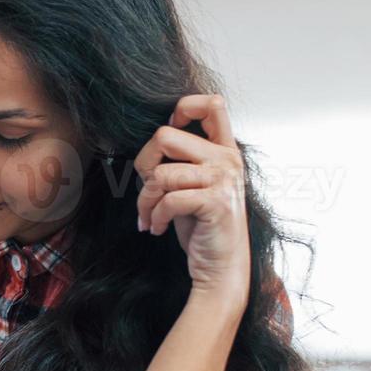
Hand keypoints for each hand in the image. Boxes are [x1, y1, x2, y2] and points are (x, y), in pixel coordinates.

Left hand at [134, 95, 251, 307]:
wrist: (220, 267)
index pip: (211, 103)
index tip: (166, 138)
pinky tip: (157, 228)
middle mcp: (227, 159)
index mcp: (223, 149)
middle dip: (144, 164)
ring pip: (160, 173)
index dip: (181, 109)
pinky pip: (168, 199)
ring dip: (144, 200)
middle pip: (165, 135)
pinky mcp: (215, 203)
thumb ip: (182, 159)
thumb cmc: (202, 226)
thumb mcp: (193, 185)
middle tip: (147, 188)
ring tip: (149, 217)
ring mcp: (223, 180)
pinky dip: (155, 216)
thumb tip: (151, 143)